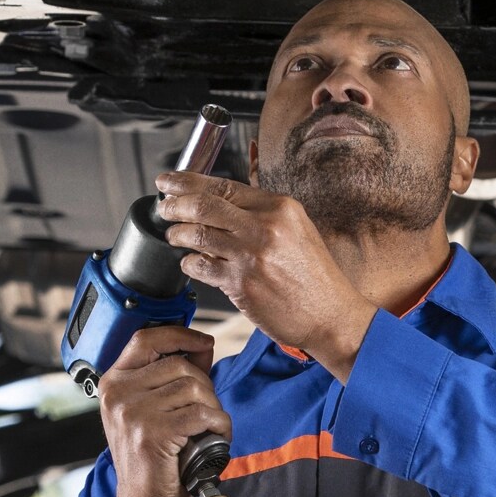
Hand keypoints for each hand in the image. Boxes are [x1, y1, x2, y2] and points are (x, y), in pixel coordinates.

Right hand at [95, 325, 232, 496]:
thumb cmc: (153, 457)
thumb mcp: (153, 408)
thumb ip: (173, 375)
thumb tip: (202, 344)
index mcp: (113, 382)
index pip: (146, 338)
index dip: (179, 334)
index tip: (202, 341)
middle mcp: (117, 393)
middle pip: (179, 365)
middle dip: (205, 386)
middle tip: (206, 412)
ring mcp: (131, 412)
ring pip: (193, 387)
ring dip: (213, 408)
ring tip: (208, 427)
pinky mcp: (151, 432)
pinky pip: (201, 413)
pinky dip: (218, 425)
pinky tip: (214, 438)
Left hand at [156, 171, 376, 379]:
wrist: (332, 315)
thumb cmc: (314, 276)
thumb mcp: (297, 229)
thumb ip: (261, 213)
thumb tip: (218, 201)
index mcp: (279, 207)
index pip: (222, 185)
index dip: (187, 182)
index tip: (169, 181)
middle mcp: (264, 227)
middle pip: (203, 205)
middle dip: (174, 204)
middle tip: (164, 208)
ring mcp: (251, 256)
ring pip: (196, 234)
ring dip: (177, 234)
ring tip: (174, 236)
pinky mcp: (241, 285)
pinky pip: (201, 267)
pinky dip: (189, 263)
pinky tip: (192, 263)